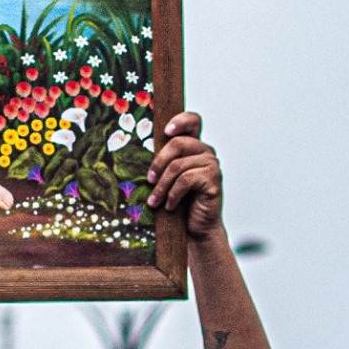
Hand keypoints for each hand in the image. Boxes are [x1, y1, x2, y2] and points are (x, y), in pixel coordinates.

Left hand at [145, 111, 223, 239]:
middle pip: (178, 143)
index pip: (193, 121)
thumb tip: (135, 150)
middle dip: (158, 163)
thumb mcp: (169, 178)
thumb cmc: (180, 202)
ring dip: (161, 186)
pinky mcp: (213, 180)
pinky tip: (169, 205)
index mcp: (195, 146)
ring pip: (178, 166)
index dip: (180, 120)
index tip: (166, 131)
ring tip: (154, 201)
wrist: (196, 227)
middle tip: (148, 181)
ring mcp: (212, 165)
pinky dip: (173, 194)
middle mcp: (206, 152)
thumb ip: (164, 162)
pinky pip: (186, 180)